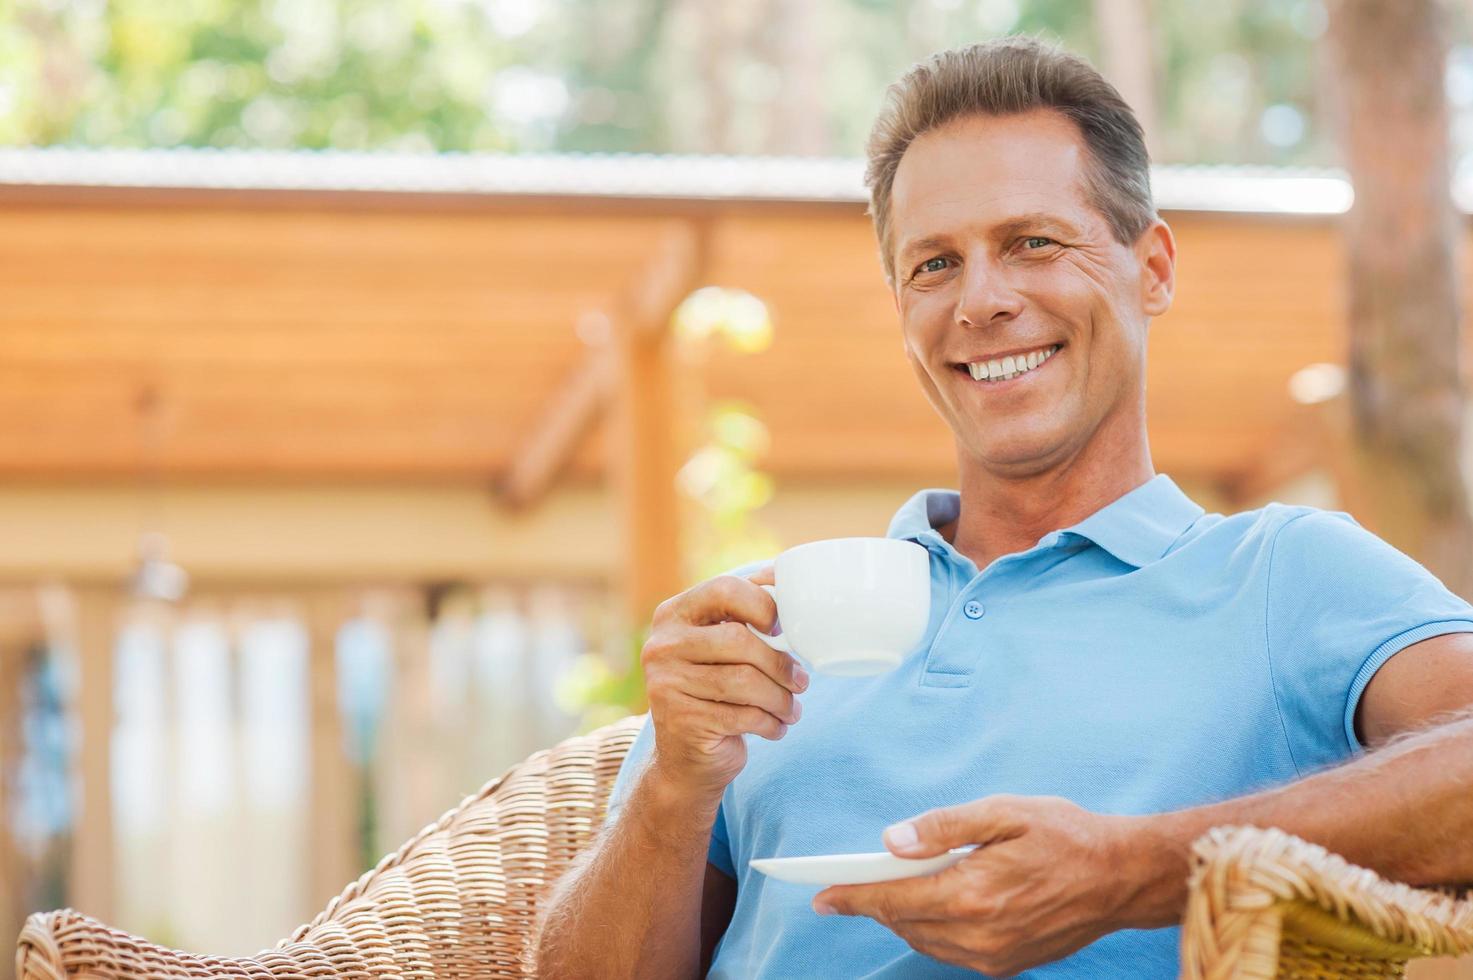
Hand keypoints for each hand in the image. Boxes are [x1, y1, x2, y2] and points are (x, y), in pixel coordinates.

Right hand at [642, 567, 808, 800]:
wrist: (686, 758)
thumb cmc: (716, 692)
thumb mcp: (721, 648)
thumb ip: (742, 615)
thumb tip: (780, 575)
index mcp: (673, 614)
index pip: (724, 589)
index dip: (763, 605)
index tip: (782, 630)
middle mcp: (662, 644)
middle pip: (739, 640)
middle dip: (779, 664)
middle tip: (801, 682)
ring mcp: (666, 683)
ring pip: (744, 681)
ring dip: (781, 699)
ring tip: (792, 709)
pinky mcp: (680, 720)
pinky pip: (742, 715)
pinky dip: (769, 723)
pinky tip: (776, 727)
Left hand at [812, 795, 1157, 977]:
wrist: (1124, 876)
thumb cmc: (1066, 834)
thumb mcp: (1004, 811)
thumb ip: (943, 825)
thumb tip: (892, 841)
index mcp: (974, 893)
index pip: (894, 901)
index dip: (852, 897)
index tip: (819, 896)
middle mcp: (981, 934)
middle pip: (905, 924)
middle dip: (873, 904)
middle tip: (851, 881)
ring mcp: (996, 956)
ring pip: (926, 942)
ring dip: (902, 917)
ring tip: (892, 888)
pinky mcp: (1009, 965)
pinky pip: (952, 952)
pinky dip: (932, 930)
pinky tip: (933, 904)